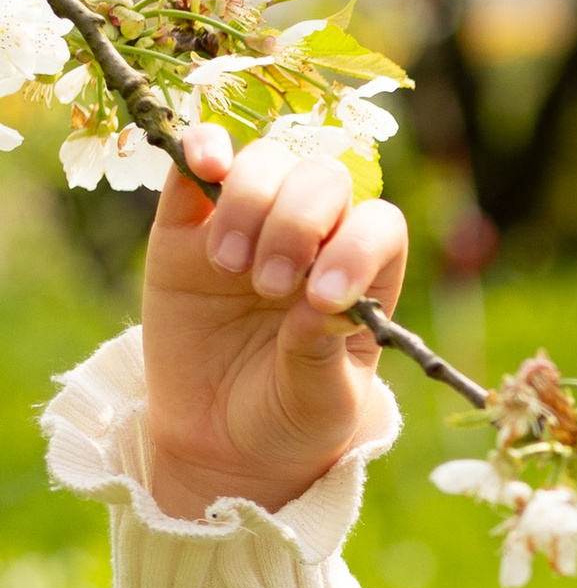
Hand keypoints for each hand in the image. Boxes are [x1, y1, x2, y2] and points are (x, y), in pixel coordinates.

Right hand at [141, 123, 409, 521]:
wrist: (218, 439)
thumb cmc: (290, 417)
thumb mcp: (320, 403)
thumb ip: (322, 354)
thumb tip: (320, 306)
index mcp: (362, 275)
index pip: (377, 226)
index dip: (355, 246)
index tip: (322, 298)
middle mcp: (315, 237)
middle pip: (322, 180)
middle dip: (298, 223)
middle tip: (268, 286)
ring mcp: (251, 224)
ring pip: (265, 164)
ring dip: (251, 203)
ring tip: (232, 269)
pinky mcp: (187, 226)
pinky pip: (196, 164)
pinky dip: (202, 148)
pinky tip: (205, 162)